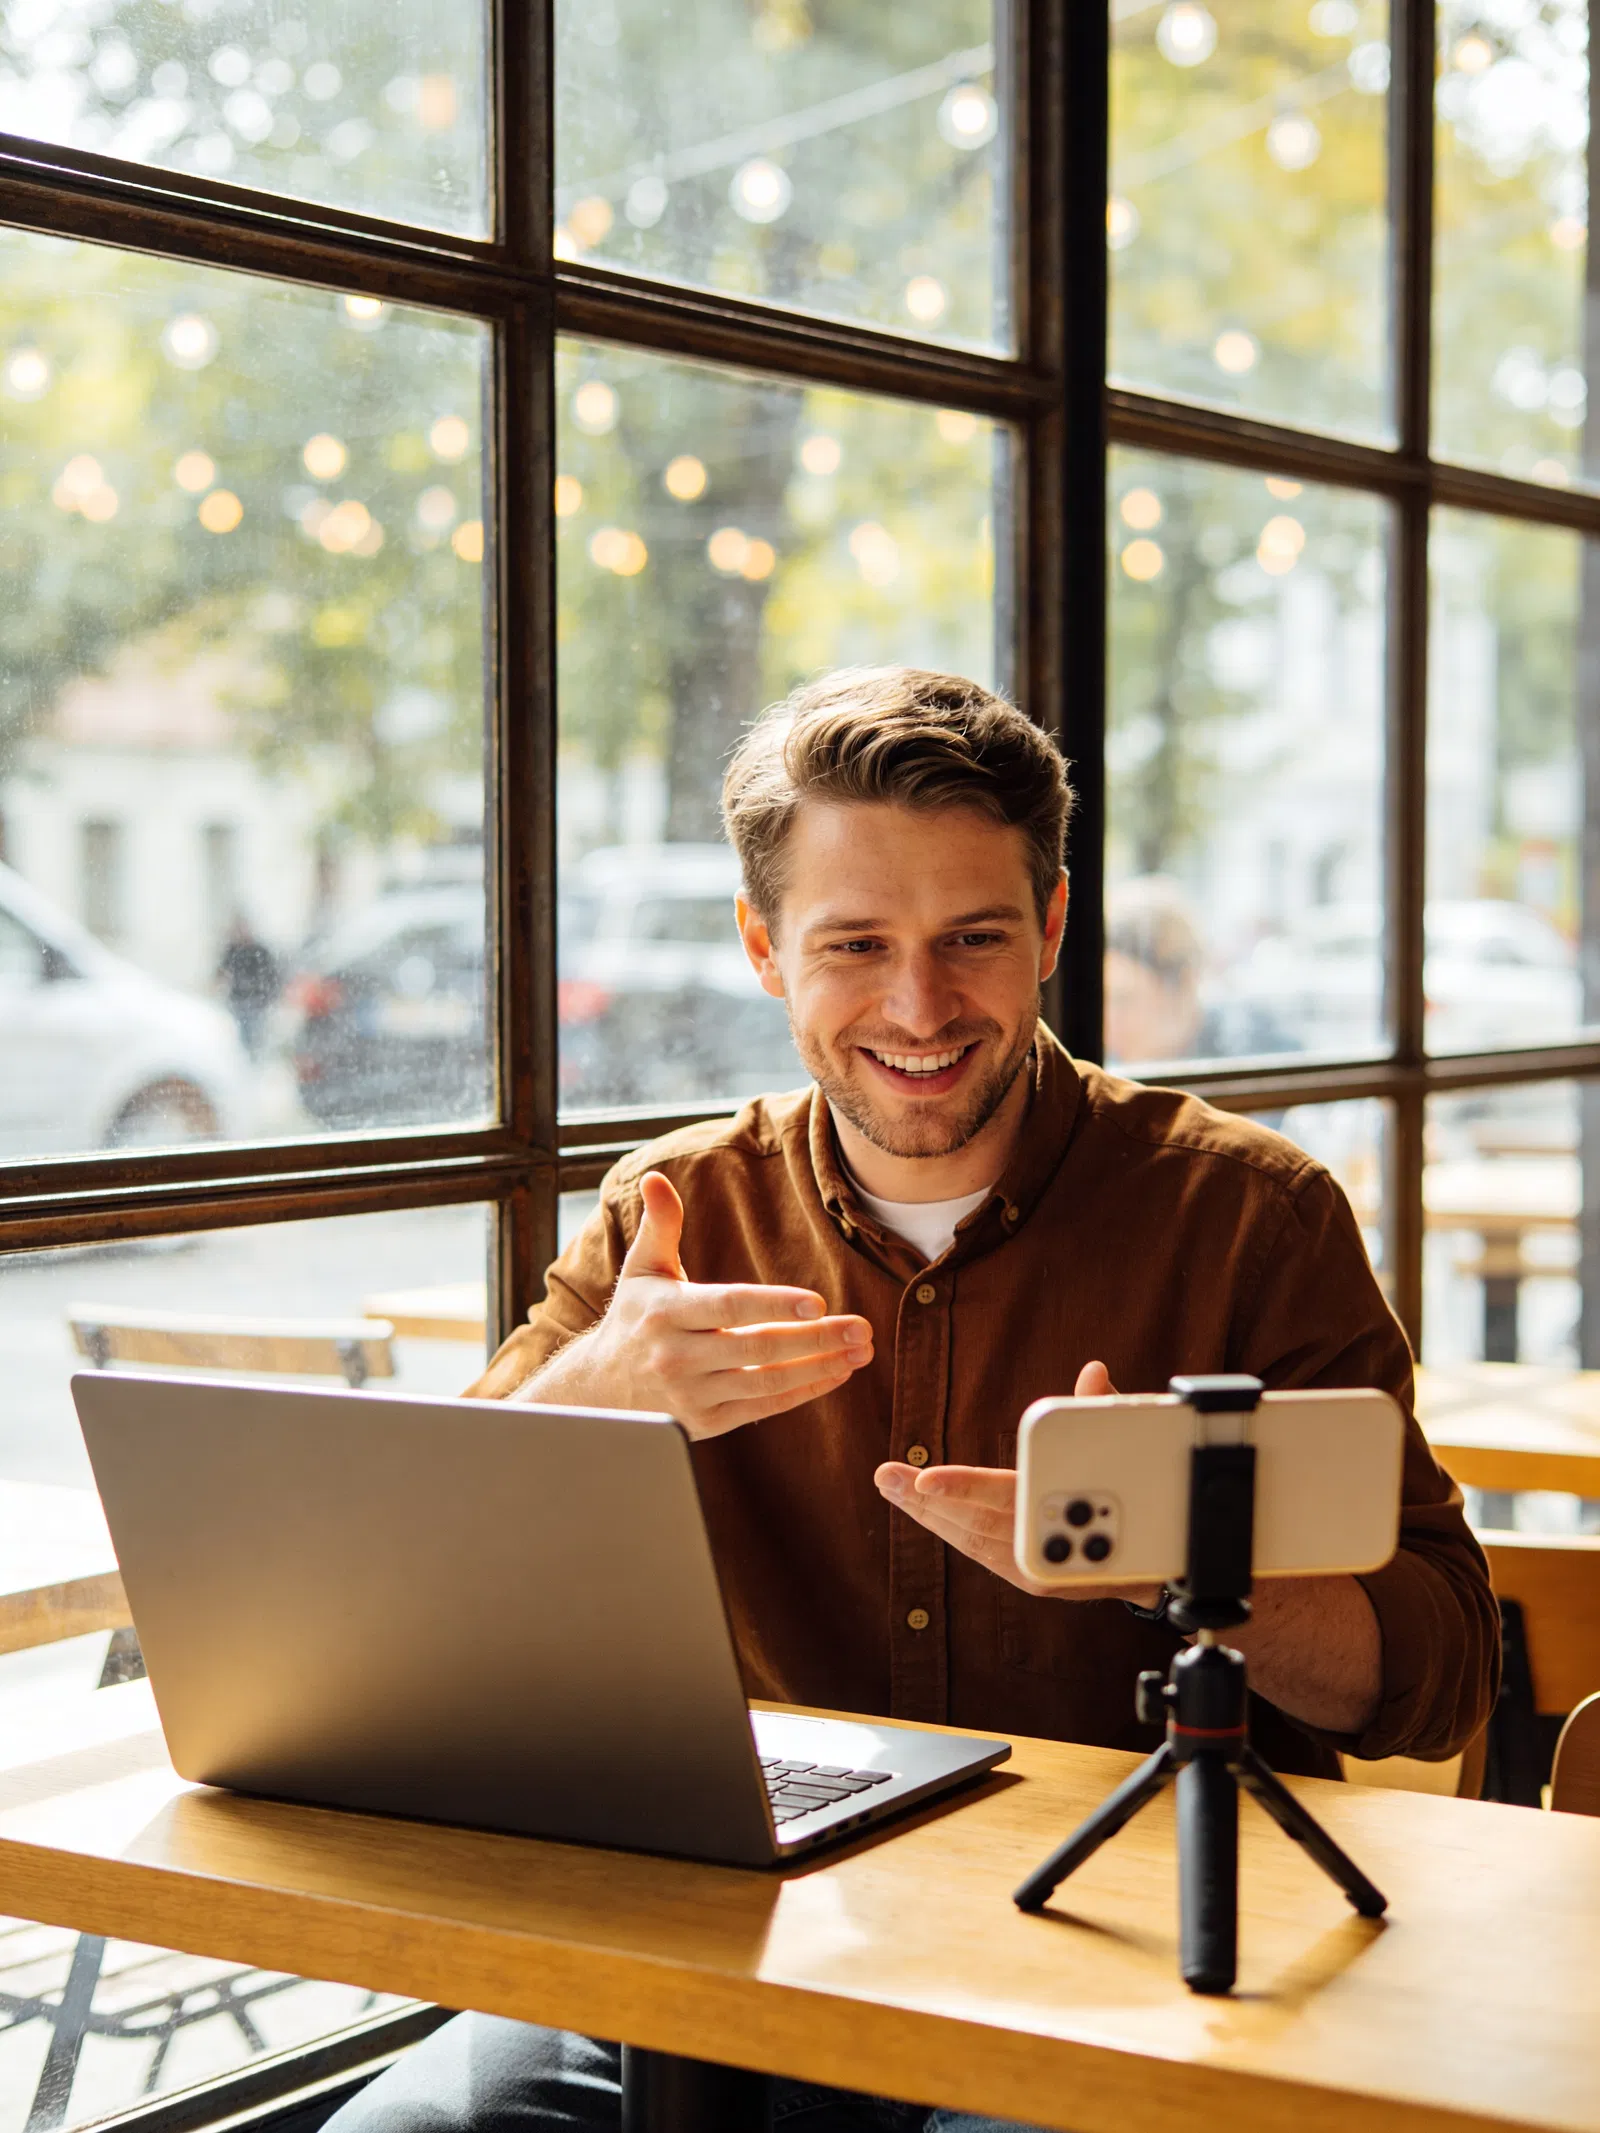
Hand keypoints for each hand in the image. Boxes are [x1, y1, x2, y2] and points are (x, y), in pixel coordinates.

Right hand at [522, 1171, 873, 1438]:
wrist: (598, 1388)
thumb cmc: (634, 1319)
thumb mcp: (641, 1269)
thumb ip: (659, 1224)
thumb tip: (656, 1179)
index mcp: (666, 1312)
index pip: (729, 1306)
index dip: (774, 1305)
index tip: (818, 1302)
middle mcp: (677, 1356)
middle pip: (757, 1347)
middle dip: (815, 1338)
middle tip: (861, 1328)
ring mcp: (691, 1394)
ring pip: (766, 1382)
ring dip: (819, 1366)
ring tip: (860, 1351)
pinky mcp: (705, 1423)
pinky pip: (762, 1407)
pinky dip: (802, 1392)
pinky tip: (836, 1373)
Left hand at [873, 1359, 1159, 1603]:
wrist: (1165, 1565)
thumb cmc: (1142, 1497)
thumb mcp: (1126, 1448)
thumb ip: (1100, 1412)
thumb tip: (1094, 1370)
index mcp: (1066, 1512)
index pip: (1006, 1497)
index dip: (963, 1487)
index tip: (924, 1479)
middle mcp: (1047, 1549)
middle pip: (975, 1522)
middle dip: (925, 1501)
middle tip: (885, 1477)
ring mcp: (1036, 1568)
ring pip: (972, 1540)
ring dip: (929, 1516)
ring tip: (893, 1489)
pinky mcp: (1032, 1578)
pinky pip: (980, 1553)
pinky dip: (952, 1531)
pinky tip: (928, 1514)